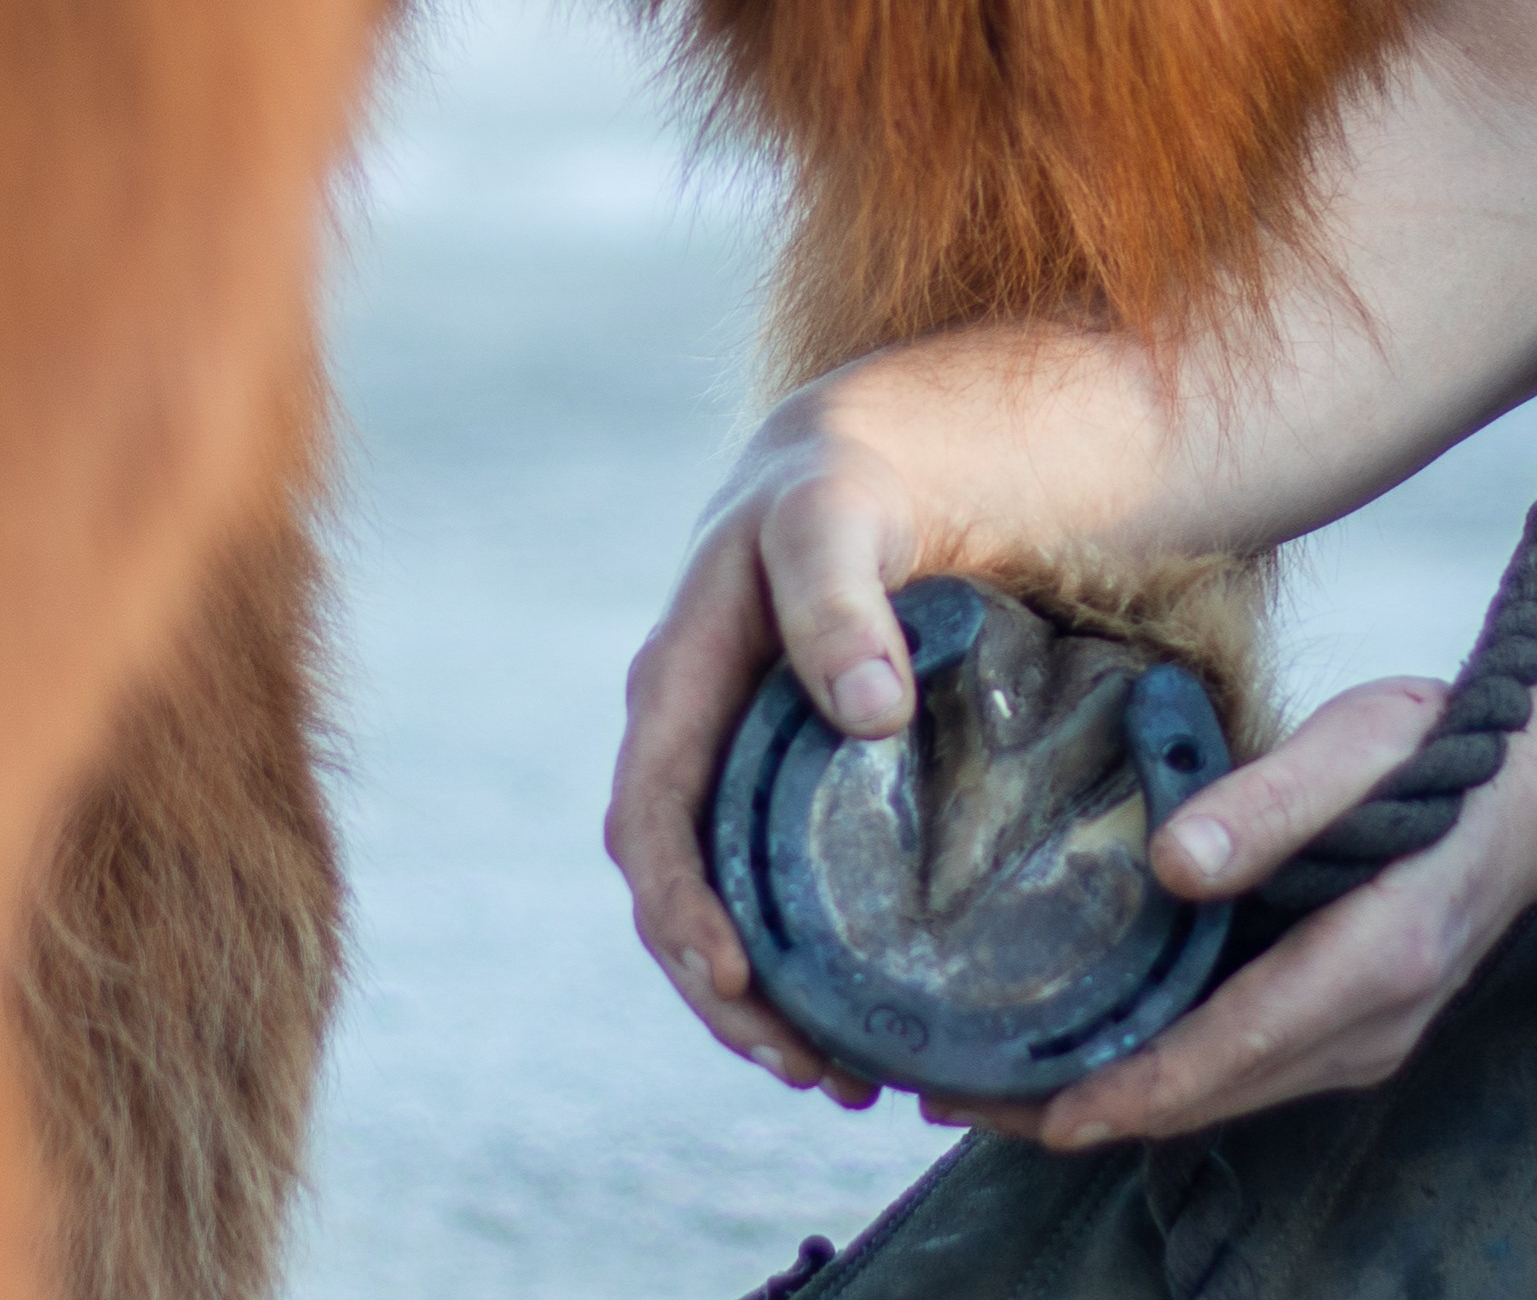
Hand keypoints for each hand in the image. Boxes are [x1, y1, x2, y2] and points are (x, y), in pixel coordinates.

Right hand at [607, 420, 941, 1100]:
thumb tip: (864, 712)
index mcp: (677, 684)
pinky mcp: (792, 785)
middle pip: (678, 896)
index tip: (741, 985)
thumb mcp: (837, 514)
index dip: (685, 914)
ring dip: (763, 1004)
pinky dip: (804, 963)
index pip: (653, 825)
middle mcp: (692, 738)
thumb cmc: (852, 478)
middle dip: (728, 998)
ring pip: (724, 909)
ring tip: (842, 1079)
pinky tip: (861, 1013)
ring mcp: (738, 766)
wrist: (883, 457)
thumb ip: (839, 598)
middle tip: (817, 1074)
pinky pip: (776, 890)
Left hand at [930, 671, 1536, 1151]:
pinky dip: (1162, 1075)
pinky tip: (1090, 1048)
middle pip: (1210, 1096)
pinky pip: (1243, 1071)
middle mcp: (1371, 1026)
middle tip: (955, 1097)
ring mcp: (1366, 1041)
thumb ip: (1273, 801)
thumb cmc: (1451, 753)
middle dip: (1086, 1108)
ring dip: (1115, 1098)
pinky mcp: (1352, 1032)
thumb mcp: (1363, 742)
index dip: (1130, 1090)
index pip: (1231, 1049)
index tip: (1033, 1112)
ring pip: (1222, 1095)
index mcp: (1376, 957)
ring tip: (992, 1084)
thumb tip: (1171, 864)